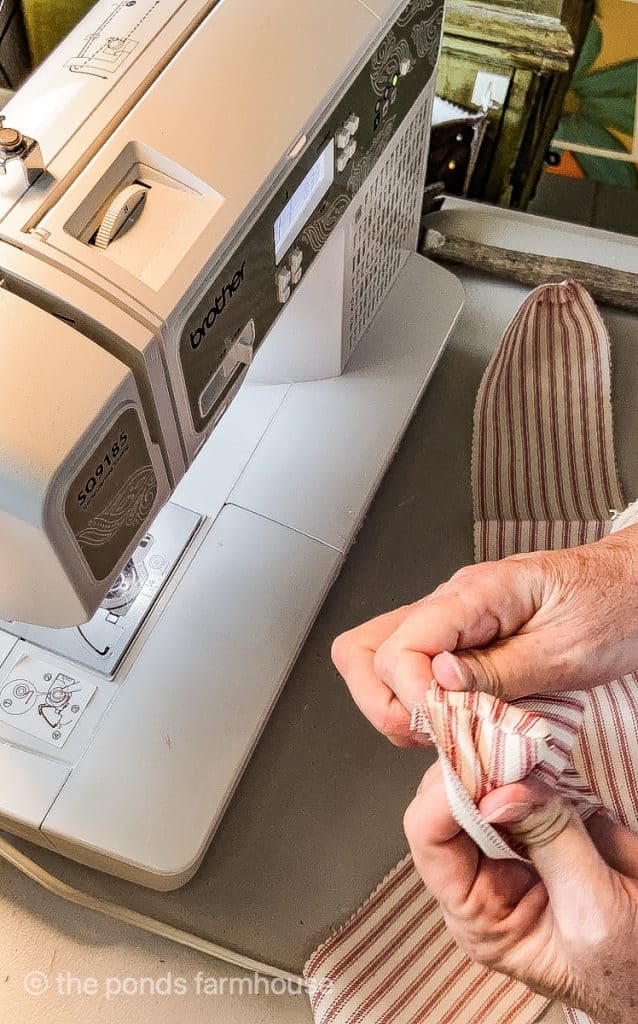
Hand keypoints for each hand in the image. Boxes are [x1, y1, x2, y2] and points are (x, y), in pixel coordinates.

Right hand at [332, 527, 637, 739]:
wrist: (635, 586)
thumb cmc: (615, 607)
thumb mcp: (568, 650)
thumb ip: (499, 670)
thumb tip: (437, 685)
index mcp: (476, 594)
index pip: (400, 644)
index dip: (412, 696)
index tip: (445, 727)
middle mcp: (451, 603)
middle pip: (363, 651)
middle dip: (387, 705)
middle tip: (435, 734)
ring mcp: (450, 621)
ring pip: (377, 662)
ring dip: (399, 708)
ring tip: (448, 732)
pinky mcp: (459, 639)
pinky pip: (412, 670)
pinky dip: (422, 706)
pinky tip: (460, 722)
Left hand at [404, 765, 637, 1022]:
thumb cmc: (628, 966)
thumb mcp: (593, 913)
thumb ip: (552, 843)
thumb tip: (503, 790)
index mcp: (477, 912)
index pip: (431, 839)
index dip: (447, 796)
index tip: (480, 767)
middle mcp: (483, 874)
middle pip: (444, 802)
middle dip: (470, 766)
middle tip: (503, 741)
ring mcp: (514, 845)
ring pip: (477, 784)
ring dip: (496, 756)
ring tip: (520, 739)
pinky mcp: (544, 823)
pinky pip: (519, 782)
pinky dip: (526, 760)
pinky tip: (540, 749)